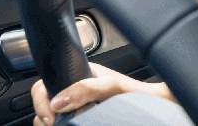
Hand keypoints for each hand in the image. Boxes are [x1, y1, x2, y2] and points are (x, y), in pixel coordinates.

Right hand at [31, 62, 166, 125]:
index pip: (47, 84)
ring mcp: (78, 109)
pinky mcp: (83, 120)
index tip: (48, 115)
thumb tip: (59, 101)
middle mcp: (76, 92)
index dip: (42, 100)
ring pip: (51, 118)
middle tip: (54, 124)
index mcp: (80, 76)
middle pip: (45, 104)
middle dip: (44, 115)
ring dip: (53, 123)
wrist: (155, 109)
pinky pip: (64, 125)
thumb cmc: (138, 94)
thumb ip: (87, 88)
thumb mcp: (113, 86)